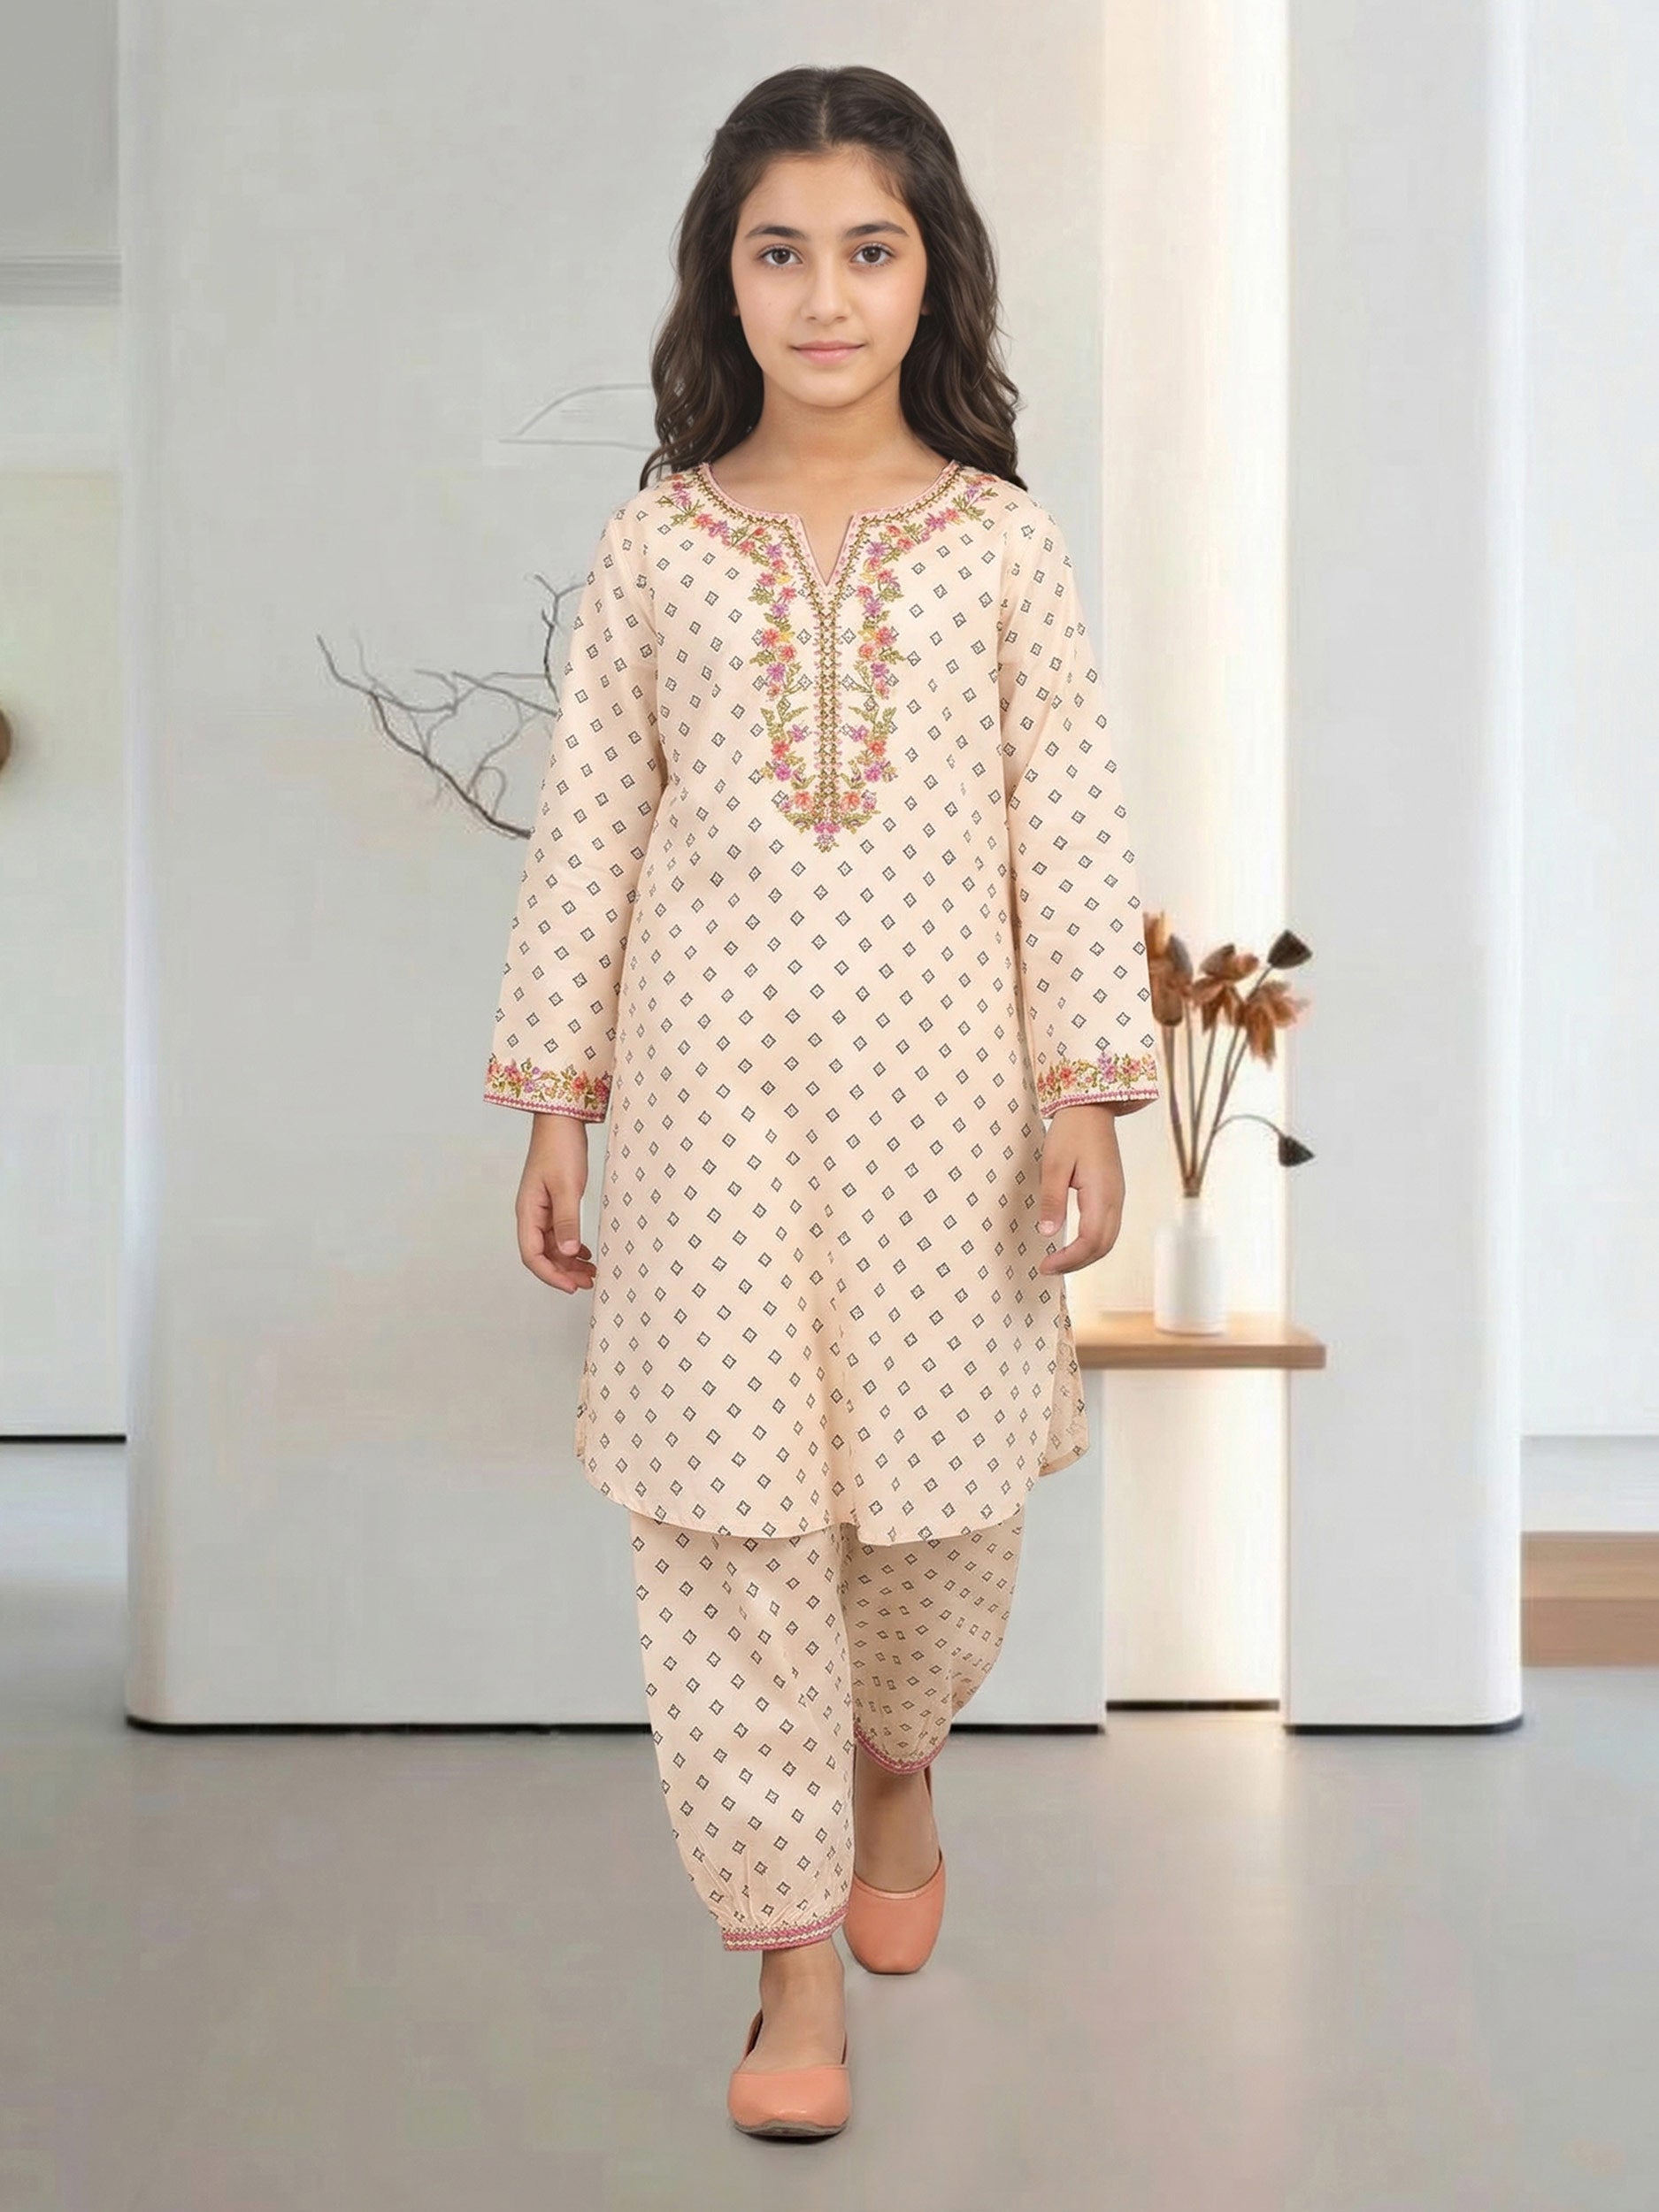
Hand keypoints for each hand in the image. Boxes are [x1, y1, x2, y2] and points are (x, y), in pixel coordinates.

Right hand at [515, 1112, 597, 1292]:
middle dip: (563, 1272)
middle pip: (542, 1254)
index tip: (572, 1286)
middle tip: (588, 1282)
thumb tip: (568, 1252)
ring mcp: (542, 1209)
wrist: (561, 1120)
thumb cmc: (560, 1148)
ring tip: (591, 1272)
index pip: (532, 1255)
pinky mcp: (553, 1202)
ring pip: (553, 1245)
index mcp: (528, 1212)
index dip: (551, 1275)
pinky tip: (585, 1251)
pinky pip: (559, 1232)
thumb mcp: (567, 1187)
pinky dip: (572, 1245)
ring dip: (569, 1261)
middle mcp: (531, 1214)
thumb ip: (567, 1221)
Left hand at [1035, 1104, 1126, 1274]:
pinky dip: (1092, 1244)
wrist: (1092, 1109)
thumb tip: (1047, 1233)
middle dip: (1076, 1264)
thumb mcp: (1053, 1165)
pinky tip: (1074, 1244)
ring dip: (1085, 1256)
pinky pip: (1108, 1228)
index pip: (1090, 1241)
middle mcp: (1115, 1200)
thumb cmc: (1071, 1133)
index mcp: (1101, 1194)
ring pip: (1108, 1240)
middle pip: (1102, 1246)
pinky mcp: (1114, 1194)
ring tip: (1059, 1261)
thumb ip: (1051, 1200)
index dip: (1068, 1259)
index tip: (1045, 1265)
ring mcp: (1118, 1197)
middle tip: (1048, 1268)